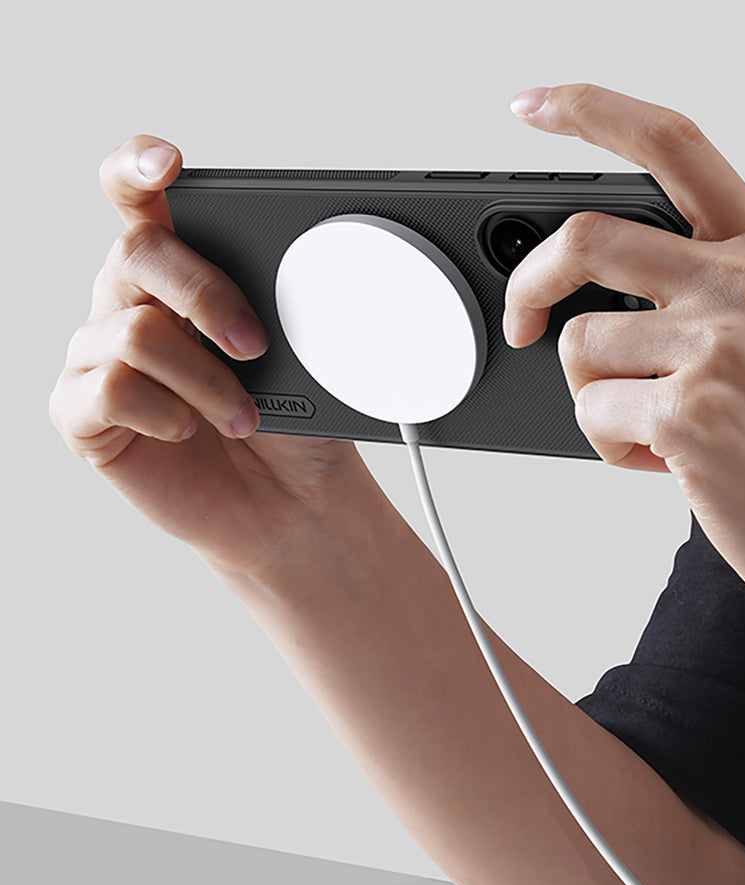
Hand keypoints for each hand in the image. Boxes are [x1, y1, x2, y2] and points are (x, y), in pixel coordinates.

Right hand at [49, 135, 365, 578]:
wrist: (291, 504)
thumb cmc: (294, 428)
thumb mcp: (302, 359)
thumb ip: (276, 308)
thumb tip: (285, 284)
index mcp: (179, 278)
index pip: (140, 201)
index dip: (139, 168)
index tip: (168, 162)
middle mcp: (130, 306)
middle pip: (134, 252)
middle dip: (206, 296)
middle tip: (256, 347)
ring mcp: (100, 360)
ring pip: (133, 332)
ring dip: (205, 379)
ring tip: (243, 417)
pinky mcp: (84, 416)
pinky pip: (110, 390)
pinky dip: (166, 413)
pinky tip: (189, 430)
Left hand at [504, 84, 744, 623]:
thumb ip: (699, 289)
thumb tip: (587, 293)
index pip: (671, 144)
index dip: (592, 111)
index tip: (535, 105)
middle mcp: (742, 283)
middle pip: (586, 235)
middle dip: (529, 283)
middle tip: (521, 320)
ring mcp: (717, 344)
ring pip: (579, 345)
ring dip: (592, 399)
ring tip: (650, 427)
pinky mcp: (688, 412)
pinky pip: (591, 414)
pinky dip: (609, 448)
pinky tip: (663, 461)